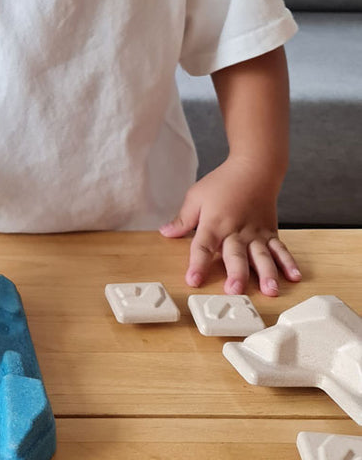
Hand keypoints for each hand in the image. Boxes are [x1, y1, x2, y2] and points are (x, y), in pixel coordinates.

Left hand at [159, 157, 300, 296]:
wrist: (255, 167)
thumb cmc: (223, 182)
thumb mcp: (196, 197)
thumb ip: (183, 219)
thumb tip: (165, 233)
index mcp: (214, 223)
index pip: (202, 247)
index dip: (197, 264)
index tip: (193, 281)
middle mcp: (236, 231)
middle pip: (235, 255)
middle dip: (235, 274)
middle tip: (234, 291)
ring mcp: (256, 233)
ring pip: (262, 256)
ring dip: (266, 274)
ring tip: (270, 291)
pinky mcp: (270, 232)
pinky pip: (280, 249)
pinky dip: (288, 263)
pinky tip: (294, 277)